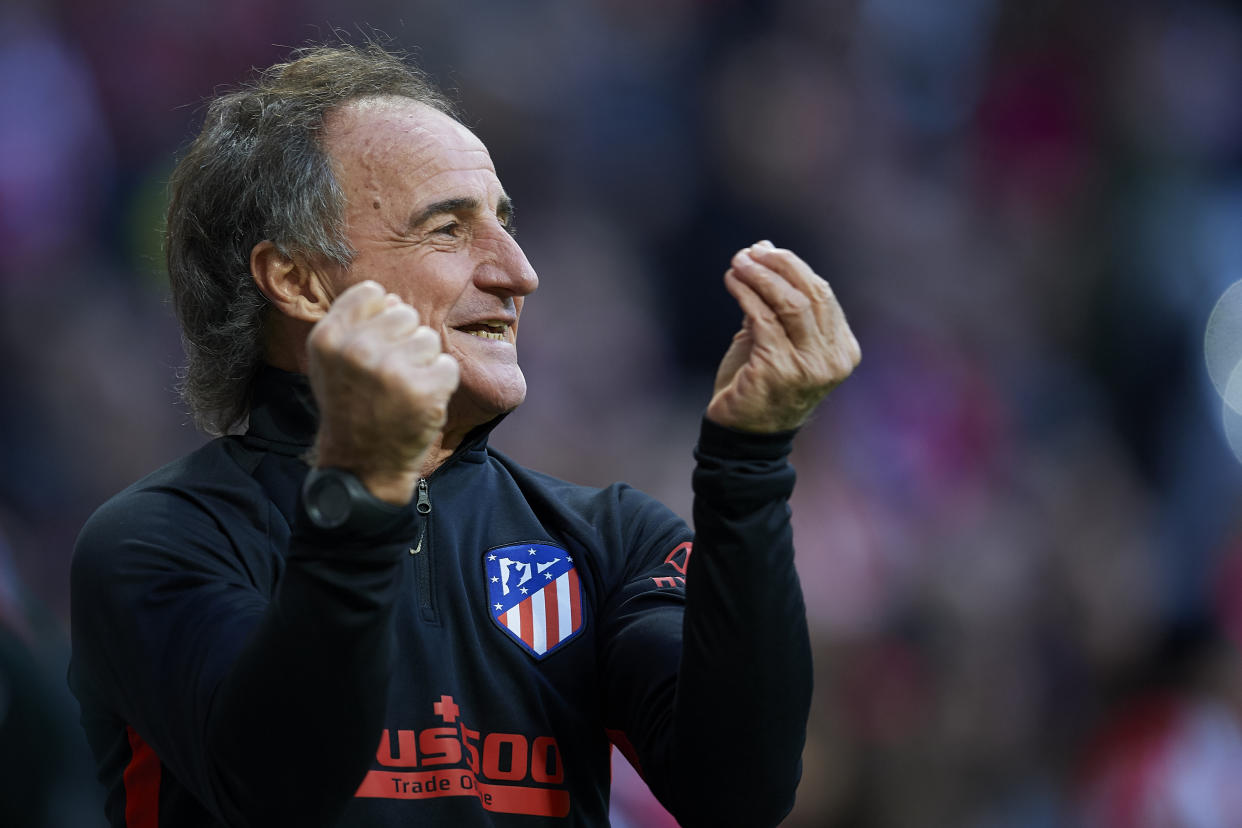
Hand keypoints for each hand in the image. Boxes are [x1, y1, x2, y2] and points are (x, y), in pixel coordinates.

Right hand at [306, 281, 459, 503]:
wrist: (362, 463)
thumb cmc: (350, 406)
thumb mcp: (331, 361)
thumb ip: (355, 323)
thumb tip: (392, 298)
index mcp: (328, 338)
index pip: (372, 292)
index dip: (381, 317)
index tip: (376, 345)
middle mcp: (357, 350)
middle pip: (405, 313)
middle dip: (405, 341)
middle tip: (390, 375)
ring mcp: (391, 371)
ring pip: (429, 339)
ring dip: (423, 363)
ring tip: (402, 389)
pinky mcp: (423, 390)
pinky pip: (448, 366)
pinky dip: (440, 384)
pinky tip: (419, 403)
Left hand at [707, 241, 859, 432]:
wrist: (742, 435)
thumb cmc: (759, 385)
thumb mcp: (775, 339)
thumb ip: (775, 300)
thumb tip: (765, 247)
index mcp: (842, 351)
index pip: (823, 295)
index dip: (793, 267)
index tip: (764, 250)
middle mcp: (833, 360)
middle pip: (812, 294)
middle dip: (779, 265)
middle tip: (750, 252)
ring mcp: (809, 367)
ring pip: (789, 303)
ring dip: (760, 276)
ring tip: (738, 262)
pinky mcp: (779, 369)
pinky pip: (763, 318)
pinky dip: (746, 293)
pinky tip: (732, 282)